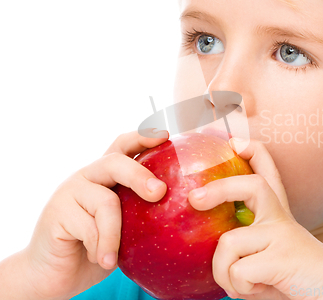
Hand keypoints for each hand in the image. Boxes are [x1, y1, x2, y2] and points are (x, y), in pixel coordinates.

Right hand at [23, 129, 169, 299]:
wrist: (53, 274)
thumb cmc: (96, 248)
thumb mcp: (124, 228)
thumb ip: (141, 213)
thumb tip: (180, 212)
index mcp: (106, 175)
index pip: (124, 146)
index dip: (143, 137)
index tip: (165, 135)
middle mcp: (88, 176)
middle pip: (115, 162)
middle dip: (140, 175)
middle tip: (159, 192)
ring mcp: (70, 191)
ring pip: (107, 202)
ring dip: (115, 234)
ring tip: (114, 259)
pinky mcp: (57, 211)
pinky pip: (90, 228)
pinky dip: (101, 247)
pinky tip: (102, 261)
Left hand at [188, 138, 322, 299]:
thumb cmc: (298, 279)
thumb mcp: (270, 255)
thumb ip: (248, 245)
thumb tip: (211, 244)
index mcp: (278, 215)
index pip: (268, 172)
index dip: (253, 152)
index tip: (235, 143)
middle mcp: (281, 218)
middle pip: (251, 185)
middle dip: (219, 188)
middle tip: (194, 199)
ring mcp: (282, 235)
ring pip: (228, 242)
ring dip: (224, 272)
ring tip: (242, 286)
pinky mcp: (283, 257)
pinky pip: (239, 271)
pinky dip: (240, 289)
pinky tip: (258, 290)